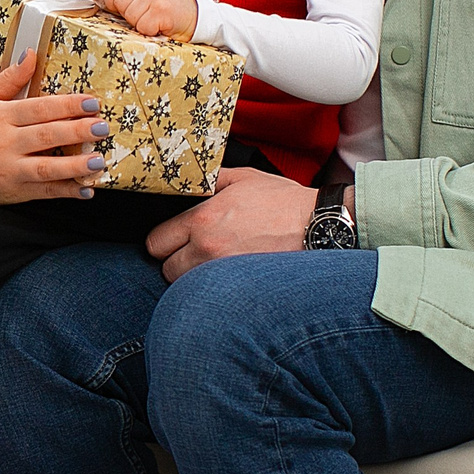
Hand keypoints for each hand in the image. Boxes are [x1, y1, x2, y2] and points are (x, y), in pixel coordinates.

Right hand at [0, 49, 110, 206]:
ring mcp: (10, 169)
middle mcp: (5, 143)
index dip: (67, 105)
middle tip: (102, 126)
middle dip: (78, 130)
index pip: (38, 108)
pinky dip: (66, 191)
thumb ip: (8, 80)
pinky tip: (86, 189)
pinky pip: (44, 192)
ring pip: (48, 167)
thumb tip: (31, 54)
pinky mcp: (13, 191)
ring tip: (99, 159)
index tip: (91, 102)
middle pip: (47, 134)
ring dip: (76, 164)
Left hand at [96, 0, 196, 39]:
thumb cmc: (166, 8)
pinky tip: (159, 25)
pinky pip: (141, 26)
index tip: (129, 6)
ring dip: (139, 23)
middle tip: (145, 13)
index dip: (115, 2)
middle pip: (118, 2)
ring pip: (129, 15)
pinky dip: (149, 31)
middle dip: (128, 14)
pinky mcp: (161, 11)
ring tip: (153, 18)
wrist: (193, 17)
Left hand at [144, 166, 314, 279]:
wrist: (317, 224)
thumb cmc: (284, 201)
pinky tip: (227, 277)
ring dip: (194, 278)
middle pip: (166, 269)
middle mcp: (207, 247)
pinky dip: (214, 290)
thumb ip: (210, 180)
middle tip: (194, 253)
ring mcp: (223, 271)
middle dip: (176, 261)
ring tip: (214, 264)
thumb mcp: (243, 178)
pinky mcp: (240, 288)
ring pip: (187, 286)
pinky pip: (211, 296)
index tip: (175, 239)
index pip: (156, 242)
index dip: (165, 240)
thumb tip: (191, 180)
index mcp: (203, 218)